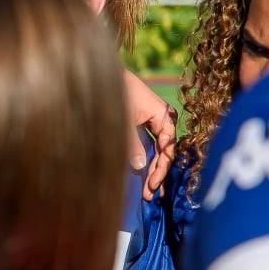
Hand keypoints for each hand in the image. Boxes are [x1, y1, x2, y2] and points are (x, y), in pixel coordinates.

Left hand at [123, 69, 175, 201]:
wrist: (100, 73)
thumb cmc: (113, 92)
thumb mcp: (122, 120)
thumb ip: (131, 143)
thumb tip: (139, 167)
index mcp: (162, 115)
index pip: (168, 148)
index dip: (161, 169)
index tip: (152, 186)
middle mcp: (162, 118)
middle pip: (165, 151)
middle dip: (157, 174)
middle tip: (150, 196)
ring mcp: (153, 121)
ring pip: (157, 150)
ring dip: (153, 169)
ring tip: (149, 192)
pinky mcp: (142, 123)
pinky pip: (149, 144)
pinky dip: (146, 159)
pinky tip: (144, 175)